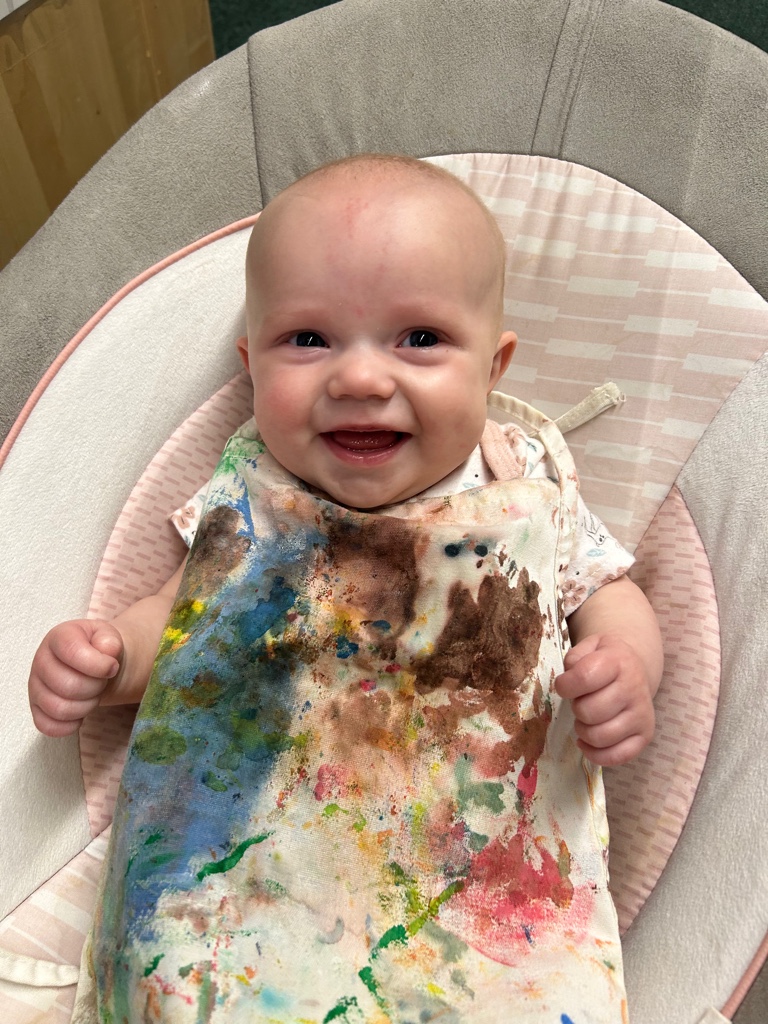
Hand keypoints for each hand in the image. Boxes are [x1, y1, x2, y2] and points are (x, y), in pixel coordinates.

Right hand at [28, 619, 123, 736]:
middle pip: (68, 685)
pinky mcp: (36, 708)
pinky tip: (81, 715)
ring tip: (93, 695)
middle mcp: (41, 660)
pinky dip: (69, 725)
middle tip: (102, 682)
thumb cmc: (99, 649)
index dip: (98, 665)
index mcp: (59, 638)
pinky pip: (47, 726)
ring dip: (86, 707)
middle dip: (95, 688)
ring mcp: (35, 686)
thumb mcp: (109, 637)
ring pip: (58, 709)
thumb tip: (107, 652)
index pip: (73, 652)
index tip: (112, 667)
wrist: (95, 663)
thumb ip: (109, 641)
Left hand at [555, 633, 654, 766]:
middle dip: (576, 708)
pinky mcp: (646, 735)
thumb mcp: (588, 648)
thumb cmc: (605, 660)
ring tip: (585, 720)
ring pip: (600, 737)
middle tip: (581, 702)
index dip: (565, 685)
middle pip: (589, 712)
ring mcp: (642, 714)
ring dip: (583, 731)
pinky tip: (587, 742)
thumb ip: (573, 660)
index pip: (583, 678)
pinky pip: (617, 756)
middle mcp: (634, 687)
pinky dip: (595, 754)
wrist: (635, 667)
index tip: (565, 685)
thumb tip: (568, 683)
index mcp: (618, 662)